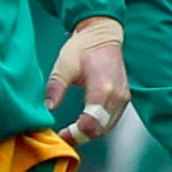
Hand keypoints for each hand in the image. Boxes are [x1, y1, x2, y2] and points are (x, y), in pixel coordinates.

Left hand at [45, 20, 126, 146]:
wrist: (103, 34)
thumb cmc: (84, 47)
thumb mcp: (64, 65)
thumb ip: (56, 87)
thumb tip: (48, 107)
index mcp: (103, 88)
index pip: (92, 122)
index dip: (76, 134)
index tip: (61, 135)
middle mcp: (117, 96)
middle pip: (100, 129)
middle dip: (81, 137)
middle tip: (63, 137)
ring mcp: (123, 98)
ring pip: (107, 127)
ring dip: (89, 133)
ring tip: (70, 133)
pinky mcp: (123, 99)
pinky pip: (111, 120)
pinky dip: (98, 126)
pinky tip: (83, 125)